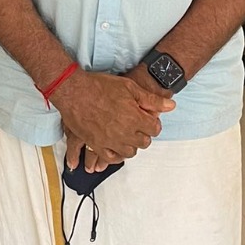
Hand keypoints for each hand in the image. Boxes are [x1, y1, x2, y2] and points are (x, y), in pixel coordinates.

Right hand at [53, 70, 173, 170]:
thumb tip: (170, 106)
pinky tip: (116, 149)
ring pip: (129, 152)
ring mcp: (110, 141)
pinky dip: (116, 155)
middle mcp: (124, 133)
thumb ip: (152, 99)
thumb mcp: (129, 87)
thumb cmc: (99, 86)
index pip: (155, 129)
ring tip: (127, 136)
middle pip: (144, 142)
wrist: (74, 91)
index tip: (148, 119)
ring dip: (131, 145)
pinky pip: (111, 158)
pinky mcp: (96, 144)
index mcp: (135, 118)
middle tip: (138, 127)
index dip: (153, 123)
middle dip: (144, 134)